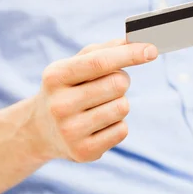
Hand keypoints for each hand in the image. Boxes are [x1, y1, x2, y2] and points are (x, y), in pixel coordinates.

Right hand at [28, 38, 157, 162]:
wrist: (40, 130)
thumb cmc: (66, 89)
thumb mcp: (74, 66)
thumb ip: (103, 50)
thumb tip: (136, 41)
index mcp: (55, 77)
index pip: (99, 62)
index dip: (129, 54)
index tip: (152, 50)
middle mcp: (59, 105)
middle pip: (117, 84)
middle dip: (121, 81)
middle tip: (108, 85)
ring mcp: (70, 131)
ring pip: (123, 107)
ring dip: (119, 103)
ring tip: (100, 106)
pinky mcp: (84, 152)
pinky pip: (122, 130)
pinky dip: (117, 124)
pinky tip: (99, 125)